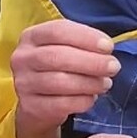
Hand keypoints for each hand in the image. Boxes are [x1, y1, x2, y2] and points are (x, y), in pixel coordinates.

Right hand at [12, 20, 120, 135]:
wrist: (38, 101)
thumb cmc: (57, 66)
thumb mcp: (65, 47)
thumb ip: (82, 43)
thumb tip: (106, 50)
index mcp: (32, 36)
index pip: (58, 31)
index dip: (85, 37)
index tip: (108, 46)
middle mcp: (23, 58)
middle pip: (58, 57)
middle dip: (91, 62)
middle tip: (113, 67)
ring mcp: (23, 83)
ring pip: (59, 82)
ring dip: (89, 83)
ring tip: (106, 83)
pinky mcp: (30, 106)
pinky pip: (60, 104)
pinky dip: (81, 101)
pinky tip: (92, 98)